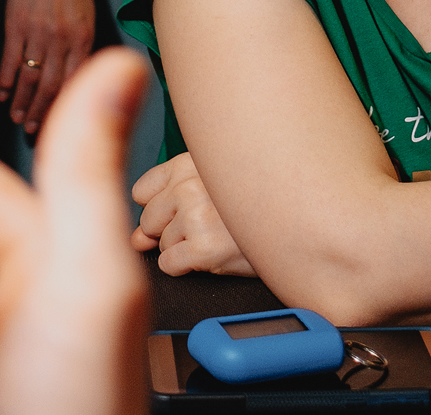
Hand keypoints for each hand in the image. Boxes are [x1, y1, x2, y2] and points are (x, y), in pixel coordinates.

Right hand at [0, 0, 96, 134]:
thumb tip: (82, 84)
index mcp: (85, 38)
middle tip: (32, 131)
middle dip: (41, 112)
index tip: (58, 127)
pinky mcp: (17, 23)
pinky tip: (2, 93)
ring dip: (21, 100)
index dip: (65, 108)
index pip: (75, 83)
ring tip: (15, 118)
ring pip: (29, 75)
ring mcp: (38, 31)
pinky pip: (10, 58)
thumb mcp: (88, 18)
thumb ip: (83, 50)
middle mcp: (63, 38)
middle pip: (51, 85)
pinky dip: (5, 79)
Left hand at [130, 151, 256, 276]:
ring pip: (161, 244)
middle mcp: (191, 184)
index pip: (143, 190)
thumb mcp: (215, 187)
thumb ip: (168, 203)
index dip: (160, 208)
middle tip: (205, 227)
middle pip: (148, 219)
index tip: (181, 211)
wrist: (296, 229)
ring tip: (216, 237)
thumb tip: (135, 237)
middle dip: (169, 231)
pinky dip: (186, 268)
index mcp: (192, 162)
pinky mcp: (203, 248)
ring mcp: (196, 216)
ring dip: (184, 248)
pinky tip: (211, 255)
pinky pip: (169, 265)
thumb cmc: (256, 207)